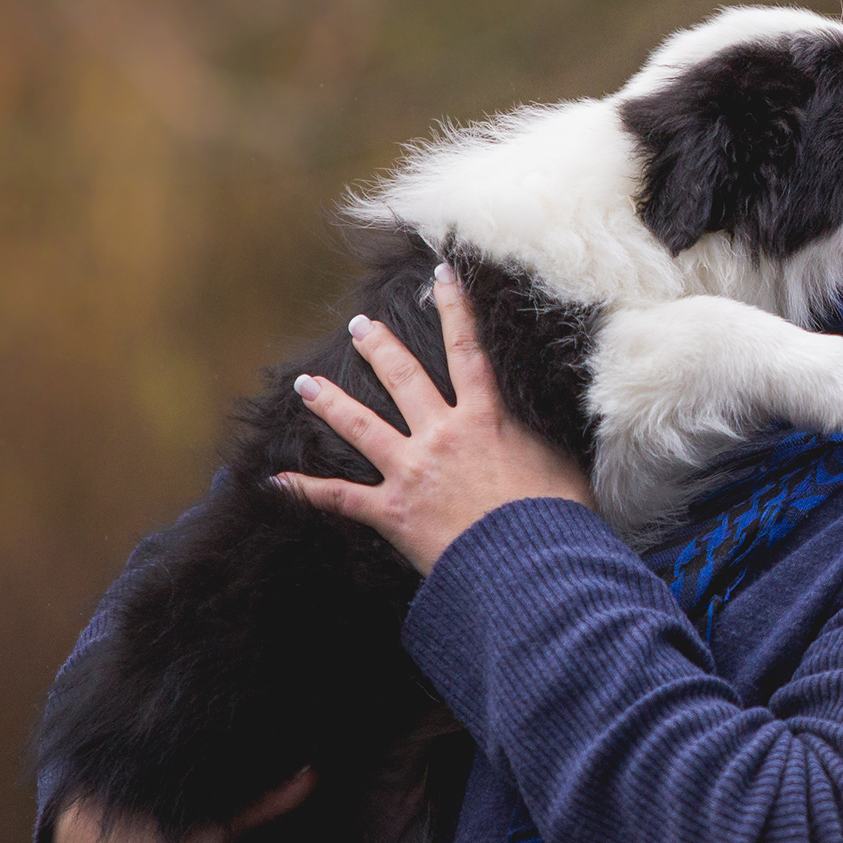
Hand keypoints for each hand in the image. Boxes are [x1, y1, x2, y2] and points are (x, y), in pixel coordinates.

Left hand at [277, 262, 592, 572]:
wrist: (530, 565)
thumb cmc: (555, 520)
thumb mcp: (565, 465)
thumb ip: (550, 438)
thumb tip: (565, 417)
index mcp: (487, 419)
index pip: (468, 351)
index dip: (455, 309)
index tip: (440, 276)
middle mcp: (443, 435)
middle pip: (404, 379)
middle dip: (379, 348)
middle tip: (359, 326)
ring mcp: (413, 471)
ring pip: (362, 427)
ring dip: (331, 403)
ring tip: (305, 384)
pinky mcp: (393, 512)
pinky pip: (341, 498)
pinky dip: (307, 490)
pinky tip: (276, 481)